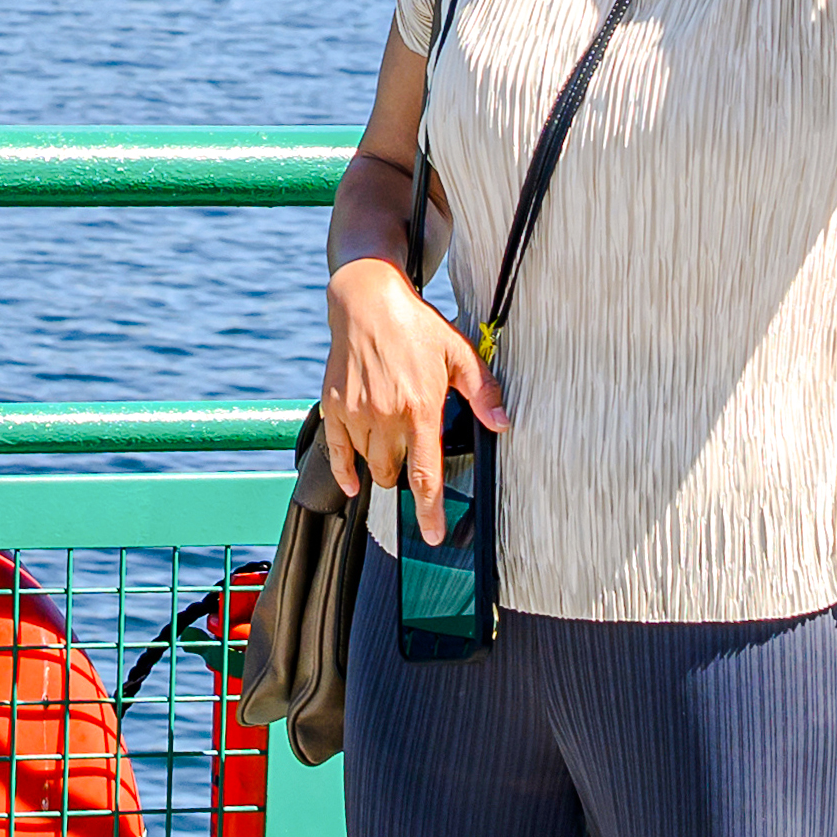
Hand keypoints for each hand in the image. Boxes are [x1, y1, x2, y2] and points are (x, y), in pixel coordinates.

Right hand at [321, 255, 504, 544]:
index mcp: (420, 407)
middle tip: (415, 454)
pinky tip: (355, 481)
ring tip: (393, 441)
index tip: (431, 535)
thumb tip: (502, 423)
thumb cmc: (415, 325)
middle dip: (406, 476)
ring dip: (383, 465)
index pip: (424, 475)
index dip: (429, 512)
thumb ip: (483, 391)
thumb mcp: (459, 352)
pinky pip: (337, 455)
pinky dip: (346, 472)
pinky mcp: (334, 408)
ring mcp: (356, 413)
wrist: (366, 301)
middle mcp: (386, 415)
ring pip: (371, 465)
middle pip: (395, 474)